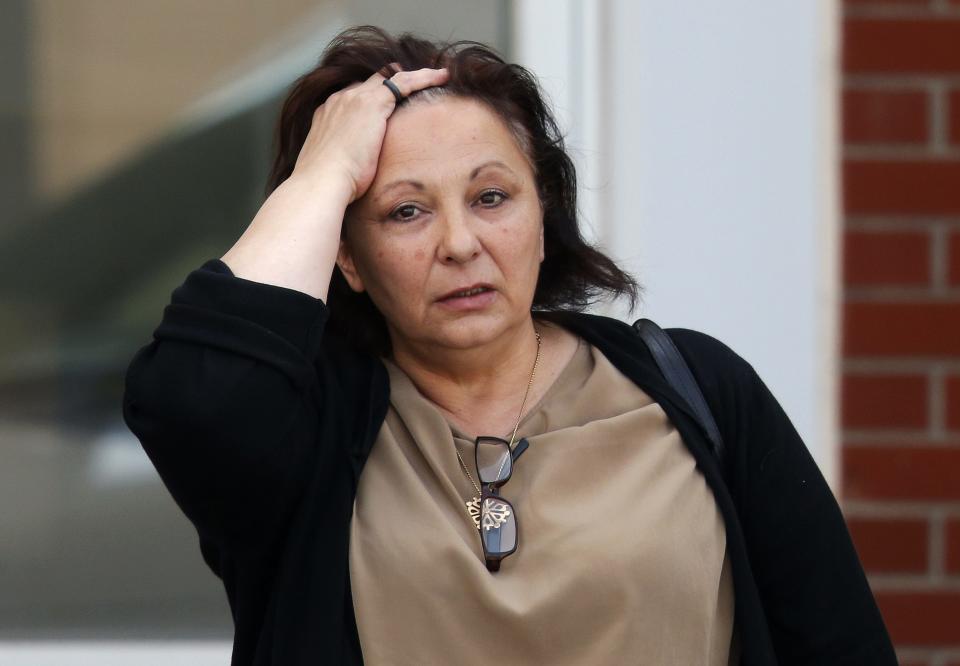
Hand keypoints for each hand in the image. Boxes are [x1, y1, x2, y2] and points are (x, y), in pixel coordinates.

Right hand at [291, 66, 449, 202]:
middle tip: (417, 83)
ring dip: (414, 76)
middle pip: (371, 82)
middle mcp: (340, 100)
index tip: (391, 102)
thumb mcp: (335, 169)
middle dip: (393, 81)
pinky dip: (424, 78)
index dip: (375, 97)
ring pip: (390, 77)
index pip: (354, 97)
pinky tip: (442, 77)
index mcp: (327, 115)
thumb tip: (353, 179)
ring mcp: (355, 98)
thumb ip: (344, 163)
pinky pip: (404, 82)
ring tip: (437, 76)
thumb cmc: (328, 186)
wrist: (322, 182)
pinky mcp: (372, 103)